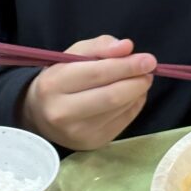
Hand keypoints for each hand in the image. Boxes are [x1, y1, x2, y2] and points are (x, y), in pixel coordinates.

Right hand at [20, 35, 156, 150]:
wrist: (40, 113)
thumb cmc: (61, 78)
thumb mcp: (74, 54)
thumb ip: (100, 46)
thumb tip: (127, 47)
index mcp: (54, 84)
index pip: (97, 73)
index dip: (127, 66)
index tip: (148, 59)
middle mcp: (63, 112)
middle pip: (112, 96)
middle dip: (137, 80)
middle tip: (150, 69)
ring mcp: (78, 132)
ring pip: (120, 109)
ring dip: (138, 91)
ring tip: (141, 79)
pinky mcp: (92, 143)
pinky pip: (123, 121)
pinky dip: (134, 104)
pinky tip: (133, 95)